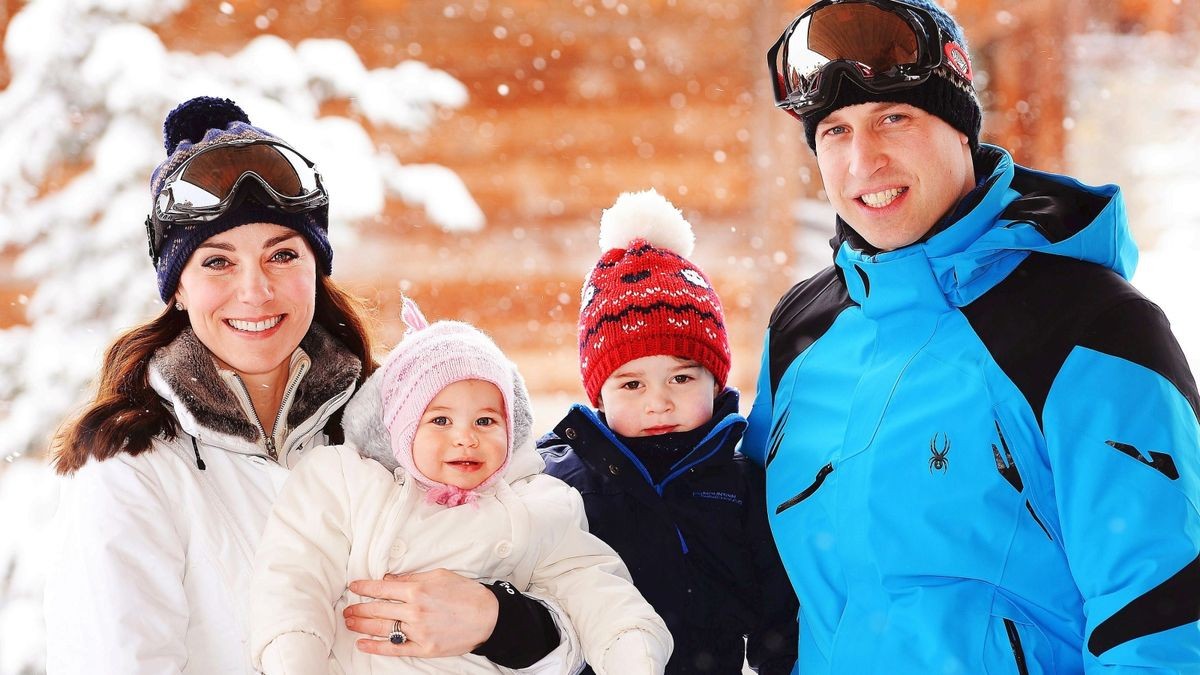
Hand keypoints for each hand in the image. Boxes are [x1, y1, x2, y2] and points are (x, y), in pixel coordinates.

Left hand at [343, 569, 499, 657]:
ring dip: (362, 625)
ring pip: (382, 628)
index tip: (353, 587)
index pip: (382, 588)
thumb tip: (389, 580)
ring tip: (349, 622)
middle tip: (347, 609)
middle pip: (377, 609)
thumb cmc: (466, 593)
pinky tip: (362, 644)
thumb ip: (411, 578)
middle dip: (358, 608)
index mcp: (417, 590)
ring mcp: (418, 631)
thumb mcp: (439, 576)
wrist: (488, 617)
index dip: (364, 587)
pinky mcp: (424, 648)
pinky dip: (376, 647)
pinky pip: (394, 648)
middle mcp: (414, 611)